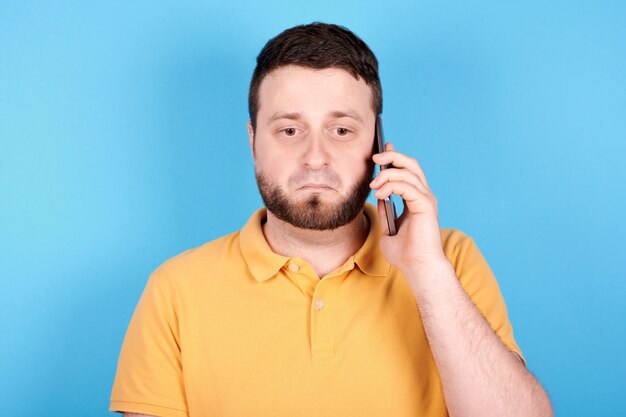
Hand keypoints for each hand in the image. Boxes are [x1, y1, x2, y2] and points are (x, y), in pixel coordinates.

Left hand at [370, 143, 448, 276]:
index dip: (395, 157)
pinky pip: (408, 186)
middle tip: (375, 156)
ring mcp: (426, 200)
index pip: (407, 171)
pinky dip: (392, 186)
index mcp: (417, 200)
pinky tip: (380, 194)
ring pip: (408, 172)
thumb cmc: (405, 254)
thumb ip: (386, 211)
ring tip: (373, 186)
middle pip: (411, 164)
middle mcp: (424, 196)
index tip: (380, 151)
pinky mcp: (425, 206)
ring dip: (387, 174)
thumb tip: (379, 195)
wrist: (417, 268)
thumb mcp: (388, 229)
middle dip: (392, 156)